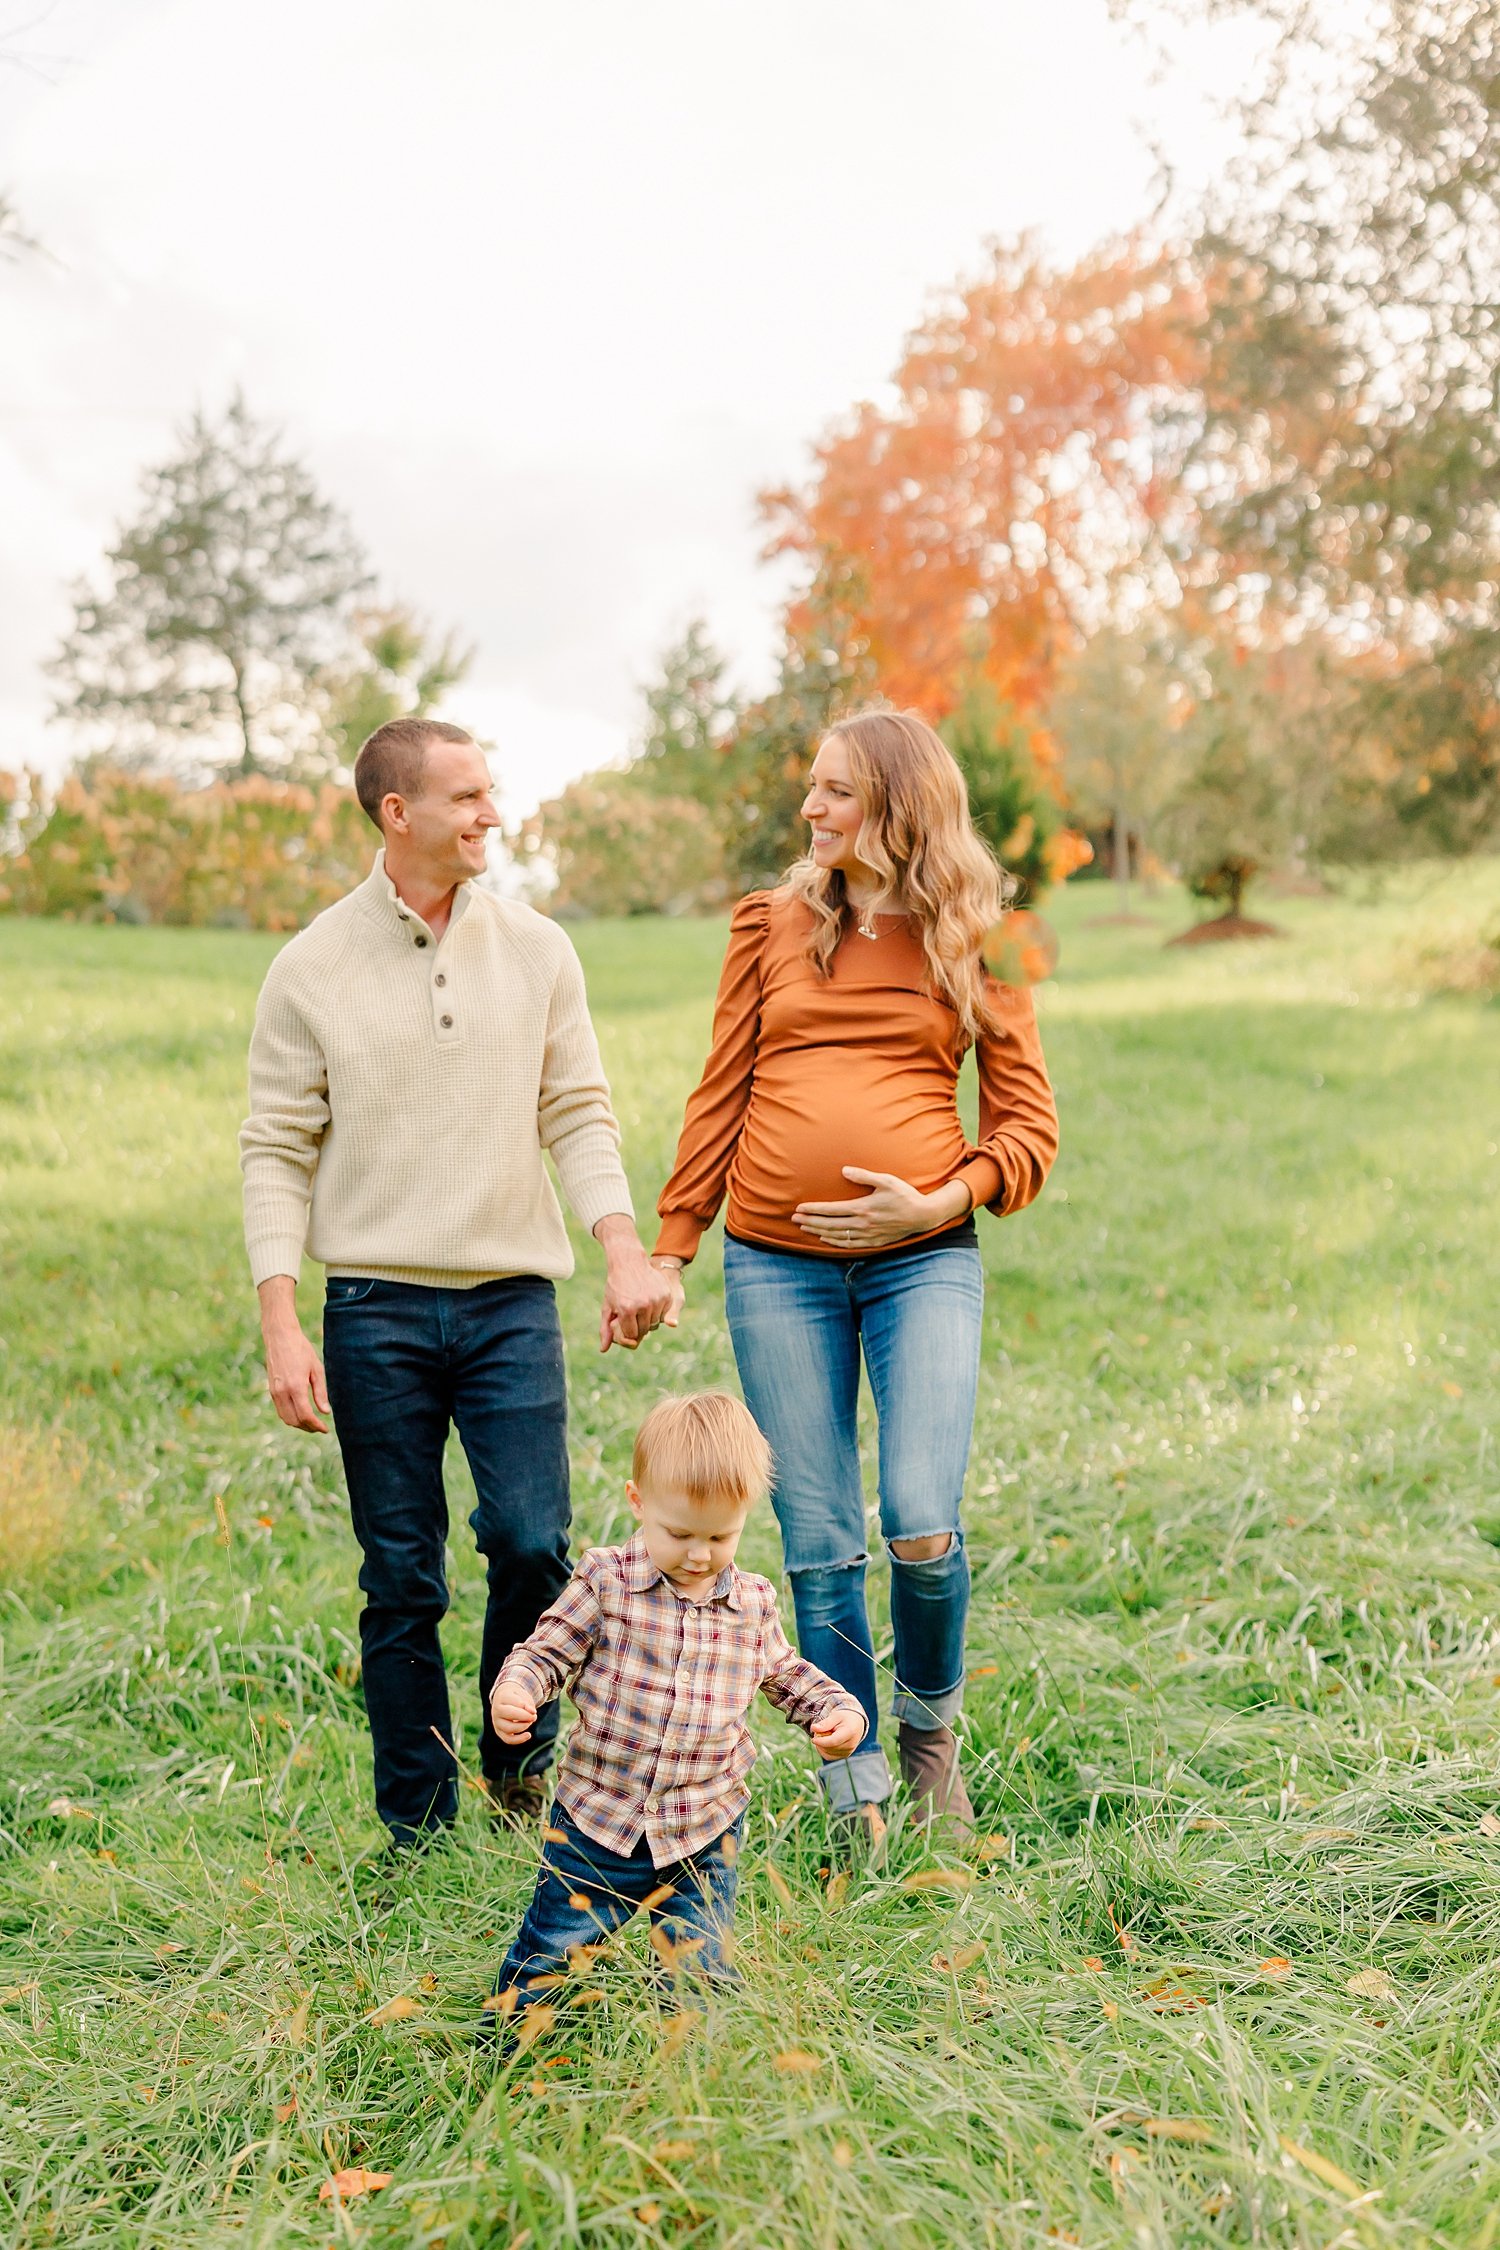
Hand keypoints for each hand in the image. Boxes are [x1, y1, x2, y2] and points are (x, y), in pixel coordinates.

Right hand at [258, 1277, 328, 1433]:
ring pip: (285, 1418)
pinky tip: (301, 1413)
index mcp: (295, 1386)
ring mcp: (274, 1392)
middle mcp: (282, 1392)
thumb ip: (320, 1392)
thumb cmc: (301, 1349)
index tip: (325, 1429)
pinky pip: (280, 1410)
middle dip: (308, 1428)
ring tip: (312, 1423)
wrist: (279, 1337)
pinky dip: (290, 1417)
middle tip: (320, 1427)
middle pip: (294, 1421)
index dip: (316, 1426)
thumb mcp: (316, 1369)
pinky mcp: (271, 1390)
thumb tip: (326, 1412)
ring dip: (298, 1424)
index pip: (305, 1415)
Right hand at [490, 1677, 537, 1743]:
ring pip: (509, 1728)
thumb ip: (528, 1703)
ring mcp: (496, 1722)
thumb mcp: (523, 1695)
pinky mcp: (499, 1731)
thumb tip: (532, 1713)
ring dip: (523, 1726)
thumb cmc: (516, 1697)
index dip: (528, 1708)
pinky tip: (528, 1735)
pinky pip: (508, 1739)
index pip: (517, 1703)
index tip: (534, 1710)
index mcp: (502, 1697)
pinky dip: (519, 1739)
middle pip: (511, 1714)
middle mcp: (496, 1710)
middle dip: (526, 1717)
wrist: (504, 1699)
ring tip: (529, 1722)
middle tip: (534, 1717)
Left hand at [594, 1214, 678, 1351]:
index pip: (631, 1335)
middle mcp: (643, 1306)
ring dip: (647, 1320)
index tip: (624, 1322)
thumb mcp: (608, 1307)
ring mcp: (656, 1300)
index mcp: (627, 1310)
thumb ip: (605, 1329)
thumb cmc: (615, 1285)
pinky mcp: (666, 1295)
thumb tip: (603, 1350)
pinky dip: (657, 1311)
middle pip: (644, 1331)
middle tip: (632, 1314)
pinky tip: (649, 1301)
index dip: (627, 1331)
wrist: (629, 1262)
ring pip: (655, 1323)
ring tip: (640, 1307)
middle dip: (637, 1326)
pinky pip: (663, 1313)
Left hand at [792, 1169, 971, 1250]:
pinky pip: (849, 1244)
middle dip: (810, 1222)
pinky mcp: (874, 1242)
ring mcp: (868, 1234)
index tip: (800, 1208)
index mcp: (863, 1207)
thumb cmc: (905, 1195)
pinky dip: (834, 1242)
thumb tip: (844, 1170)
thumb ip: (864, 1176)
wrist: (923, 1216)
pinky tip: (825, 1239)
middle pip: (830, 1224)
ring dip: (818, 1232)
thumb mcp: (886, 1180)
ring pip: (837, 1235)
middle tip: (794, 1220)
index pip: (832, 1210)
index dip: (814, 1209)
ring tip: (804, 1228)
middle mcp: (863, 1223)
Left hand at [812, 1707, 867, 1760]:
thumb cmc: (845, 1718)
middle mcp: (850, 1744)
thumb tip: (813, 1728)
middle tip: (820, 1731)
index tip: (813, 1738)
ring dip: (821, 1746)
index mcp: (849, 1732)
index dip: (821, 1741)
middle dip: (820, 1741)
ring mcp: (848, 1751)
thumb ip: (825, 1723)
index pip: (833, 1741)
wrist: (856, 1723)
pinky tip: (825, 1742)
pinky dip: (823, 1750)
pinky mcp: (844, 1755)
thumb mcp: (835, 1716)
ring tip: (825, 1735)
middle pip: (829, 1748)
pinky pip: (829, 1757)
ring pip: (827, 1753)